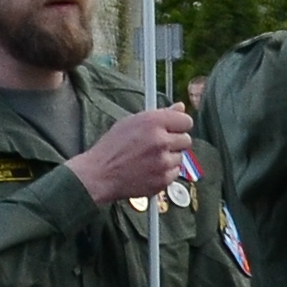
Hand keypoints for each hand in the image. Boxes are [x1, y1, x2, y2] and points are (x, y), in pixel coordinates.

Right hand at [69, 102, 193, 207]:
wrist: (100, 174)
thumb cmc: (112, 147)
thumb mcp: (131, 122)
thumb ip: (160, 114)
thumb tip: (180, 107)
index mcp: (152, 122)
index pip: (186, 120)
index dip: (180, 125)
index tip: (175, 129)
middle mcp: (160, 140)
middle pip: (186, 139)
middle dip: (175, 142)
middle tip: (159, 145)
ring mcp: (163, 162)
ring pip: (181, 157)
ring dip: (170, 158)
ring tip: (150, 159)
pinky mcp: (163, 179)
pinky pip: (175, 173)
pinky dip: (166, 172)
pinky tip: (150, 170)